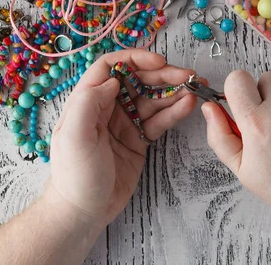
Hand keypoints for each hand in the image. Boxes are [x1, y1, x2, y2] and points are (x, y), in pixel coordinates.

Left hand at [45, 50, 196, 231]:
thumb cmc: (74, 175)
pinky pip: (159, 119)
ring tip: (196, 89)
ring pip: (152, 98)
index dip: (135, 59)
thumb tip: (114, 80)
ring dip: (174, 92)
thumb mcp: (74, 136)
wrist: (84, 211)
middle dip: (163, 75)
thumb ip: (89, 103)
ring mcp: (125, 122)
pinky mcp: (138, 138)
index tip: (159, 62)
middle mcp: (107, 107)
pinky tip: (188, 106)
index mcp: (88, 100)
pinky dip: (174, 111)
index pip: (111, 66)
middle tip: (189, 76)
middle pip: (138, 80)